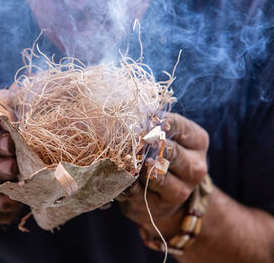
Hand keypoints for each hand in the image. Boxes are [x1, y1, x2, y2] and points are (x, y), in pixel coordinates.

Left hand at [120, 113, 208, 236]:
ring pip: (156, 174)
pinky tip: (117, 172)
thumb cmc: (164, 157)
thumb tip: (135, 111)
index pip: (179, 126)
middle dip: (148, 142)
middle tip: (131, 135)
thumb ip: (156, 125)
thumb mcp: (170, 137)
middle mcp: (195, 168)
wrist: (168, 199)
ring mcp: (178, 191)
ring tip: (124, 154)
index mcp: (198, 143)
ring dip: (136, 163)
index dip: (157, 121)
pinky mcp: (155, 206)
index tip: (142, 117)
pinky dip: (124, 180)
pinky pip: (137, 191)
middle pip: (171, 151)